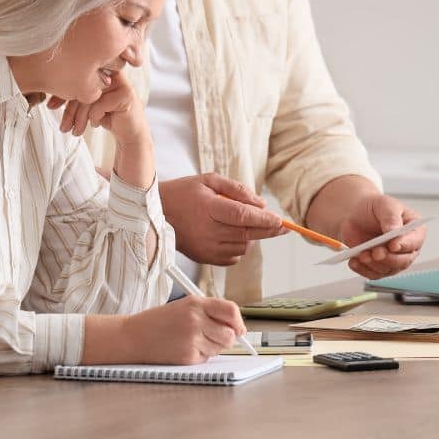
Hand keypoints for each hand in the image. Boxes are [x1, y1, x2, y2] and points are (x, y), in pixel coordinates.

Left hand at [49, 77, 152, 187]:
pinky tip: (96, 124)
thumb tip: (48, 100)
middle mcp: (110, 72)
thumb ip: (73, 95)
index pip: (76, 76)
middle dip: (69, 109)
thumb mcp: (86, 104)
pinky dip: (94, 117)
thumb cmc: (107, 114)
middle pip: (82, 86)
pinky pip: (100, 104)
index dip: (62, 91)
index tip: (51, 106)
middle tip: (63, 126)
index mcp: (100, 69)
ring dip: (80, 117)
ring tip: (75, 131)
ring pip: (90, 96)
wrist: (128, 131)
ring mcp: (120, 82)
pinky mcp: (126, 95)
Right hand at [120, 296, 245, 364]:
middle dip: (228, 338)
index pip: (231, 310)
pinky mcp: (187, 357)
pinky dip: (200, 356)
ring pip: (220, 348)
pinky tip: (184, 348)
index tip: (239, 328)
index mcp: (196, 303)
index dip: (238, 321)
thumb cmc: (159, 321)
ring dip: (213, 347)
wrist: (133, 336)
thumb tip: (237, 328)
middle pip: (230, 334)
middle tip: (216, 337)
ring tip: (193, 340)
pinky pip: (206, 358)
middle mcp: (195, 320)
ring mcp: (191, 339)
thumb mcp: (184, 306)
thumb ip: (210, 312)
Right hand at [159, 174, 285, 265]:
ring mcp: (206, 247)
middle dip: (268, 230)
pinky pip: (233, 258)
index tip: (281, 222)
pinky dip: (239, 248)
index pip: (243, 216)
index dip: (264, 220)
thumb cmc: (182, 193)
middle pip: (247, 234)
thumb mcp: (208, 180)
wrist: (156, 214)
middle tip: (282, 227)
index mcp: (208, 207)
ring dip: (251, 237)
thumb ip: (236, 190)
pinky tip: (231, 235)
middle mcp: (207, 230)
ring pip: (242, 247)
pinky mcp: (204, 258)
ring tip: (241, 224)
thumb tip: (261, 204)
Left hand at [338, 194, 426, 279]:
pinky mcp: (378, 268)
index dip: (405, 244)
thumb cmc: (374, 209)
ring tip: (361, 254)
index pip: (415, 242)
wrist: (355, 215)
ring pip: (387, 269)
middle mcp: (406, 249)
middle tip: (375, 253)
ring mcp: (393, 260)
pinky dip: (363, 269)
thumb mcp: (384, 205)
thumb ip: (391, 217)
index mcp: (414, 231)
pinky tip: (354, 261)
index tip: (393, 245)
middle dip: (388, 258)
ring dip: (373, 264)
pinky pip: (373, 274)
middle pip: (403, 261)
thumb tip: (394, 231)